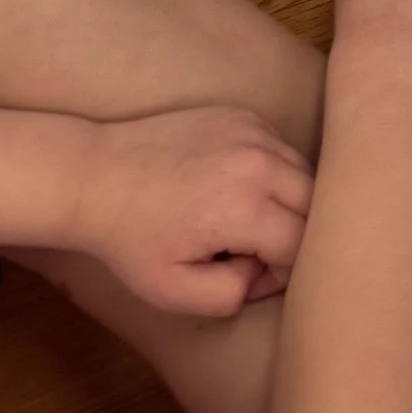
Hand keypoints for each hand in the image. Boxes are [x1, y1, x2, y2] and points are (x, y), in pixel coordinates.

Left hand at [77, 106, 313, 318]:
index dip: (283, 272)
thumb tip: (261, 273)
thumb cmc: (131, 239)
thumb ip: (230, 296)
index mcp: (244, 207)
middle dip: (294, 236)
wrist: (96, 176)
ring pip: (303, 173)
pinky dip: (271, 175)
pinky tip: (230, 191)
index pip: (302, 244)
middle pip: (315, 205)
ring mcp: (254, 131)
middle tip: (251, 253)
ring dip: (286, 204)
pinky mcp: (244, 116)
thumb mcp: (171, 291)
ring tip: (241, 223)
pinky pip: (280, 150)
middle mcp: (259, 161)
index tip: (249, 278)